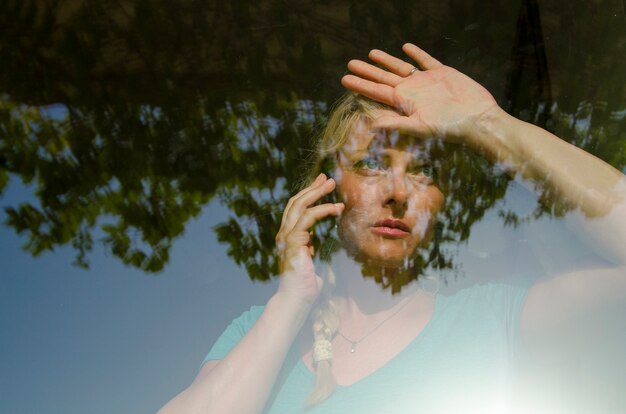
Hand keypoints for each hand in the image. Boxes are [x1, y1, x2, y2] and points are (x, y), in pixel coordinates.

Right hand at [275, 173, 343, 305]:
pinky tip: (335, 208)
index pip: (296, 209)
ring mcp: (286, 237)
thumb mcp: (307, 260)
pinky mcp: (293, 242)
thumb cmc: (304, 285)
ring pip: (300, 206)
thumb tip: (312, 240)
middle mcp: (284, 234)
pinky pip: (308, 219)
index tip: (321, 184)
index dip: (308, 194)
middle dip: (312, 188)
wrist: (296, 299)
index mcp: (287, 236)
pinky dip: (322, 210)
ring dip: (317, 193)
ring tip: (332, 184)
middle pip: (296, 202)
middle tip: (328, 178)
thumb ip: (307, 247)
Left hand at [341, 43, 499, 147]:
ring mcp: (426, 81)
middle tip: (350, 63)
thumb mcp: (419, 127)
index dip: (360, 85)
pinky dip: (416, 54)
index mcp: (403, 102)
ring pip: (401, 67)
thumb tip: (371, 125)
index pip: (376, 92)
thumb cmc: (449, 127)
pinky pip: (425, 61)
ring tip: (371, 53)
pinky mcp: (442, 73)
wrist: (477, 119)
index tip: (344, 79)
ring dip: (387, 60)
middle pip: (383, 78)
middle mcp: (412, 90)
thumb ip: (395, 124)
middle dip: (367, 71)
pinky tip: (406, 47)